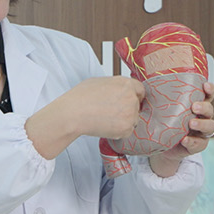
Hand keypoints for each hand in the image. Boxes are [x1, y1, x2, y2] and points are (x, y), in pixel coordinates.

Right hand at [25, 76, 145, 159]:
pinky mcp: (126, 128)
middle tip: (112, 113)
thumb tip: (120, 90)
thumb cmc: (81, 97)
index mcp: (126, 84)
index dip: (134, 96)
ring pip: (133, 119)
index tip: (129, 101)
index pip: (140, 90)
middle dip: (127, 109)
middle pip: (137, 106)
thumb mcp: (100, 82)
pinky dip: (119, 131)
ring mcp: (130, 114)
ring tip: (106, 119)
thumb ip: (116, 85)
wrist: (73, 114)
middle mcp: (131, 98)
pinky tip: (106, 126)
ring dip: (124, 121)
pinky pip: (127, 131)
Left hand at [149, 81, 213, 176]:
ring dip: (202, 124)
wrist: (163, 146)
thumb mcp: (163, 109)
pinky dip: (192, 141)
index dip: (209, 89)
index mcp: (196, 104)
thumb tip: (142, 86)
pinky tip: (184, 140)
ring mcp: (202, 132)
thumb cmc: (165, 122)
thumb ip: (159, 98)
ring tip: (191, 124)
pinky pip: (200, 143)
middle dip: (204, 107)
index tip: (204, 85)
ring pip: (210, 126)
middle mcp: (202, 117)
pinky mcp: (198, 145)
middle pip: (210, 110)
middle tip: (194, 106)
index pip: (208, 94)